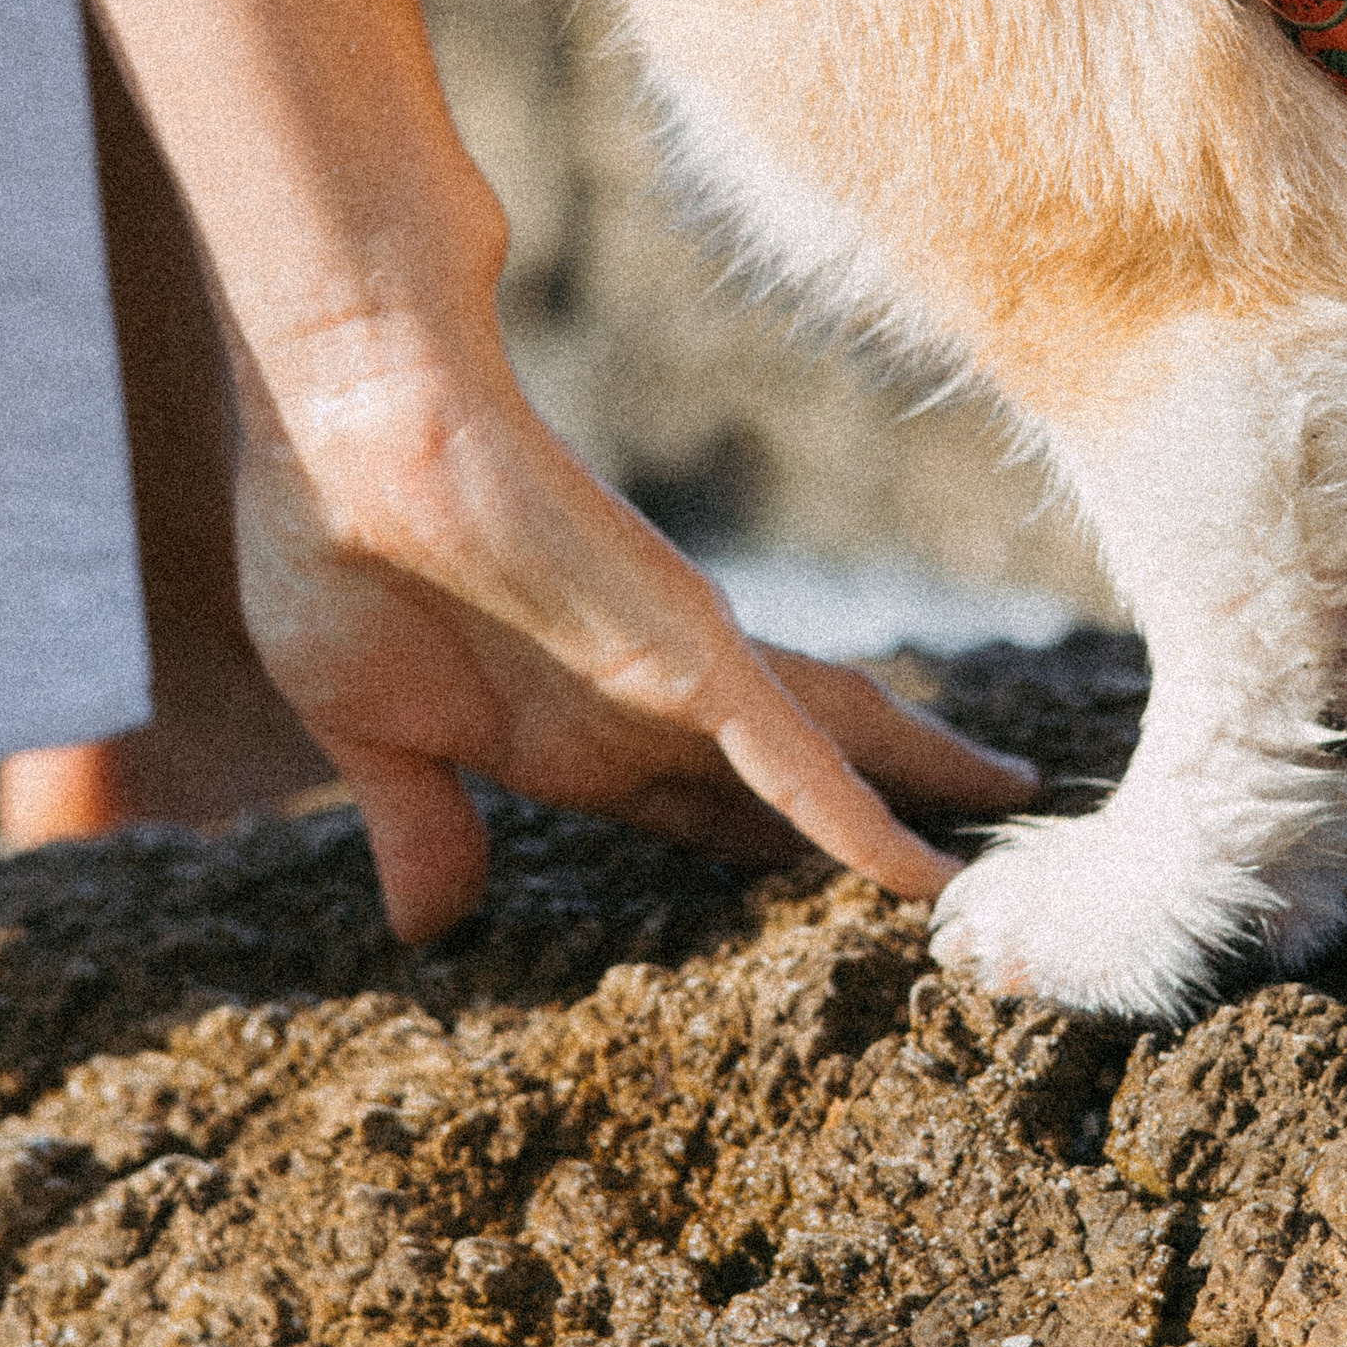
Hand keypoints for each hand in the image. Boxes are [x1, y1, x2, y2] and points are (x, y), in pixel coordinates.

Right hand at [233, 326, 1038, 940]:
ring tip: (1018, 848)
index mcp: (573, 735)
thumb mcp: (365, 727)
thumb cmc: (329, 541)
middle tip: (985, 874)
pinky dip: (857, 823)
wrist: (339, 422)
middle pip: (798, 795)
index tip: (850, 906)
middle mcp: (646, 711)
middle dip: (878, 837)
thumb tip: (429, 925)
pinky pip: (793, 761)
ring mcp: (678, 680)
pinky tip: (927, 876)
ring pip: (833, 771)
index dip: (776, 863)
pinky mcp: (690, 654)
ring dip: (920, 816)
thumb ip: (419, 820)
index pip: (705, 817)